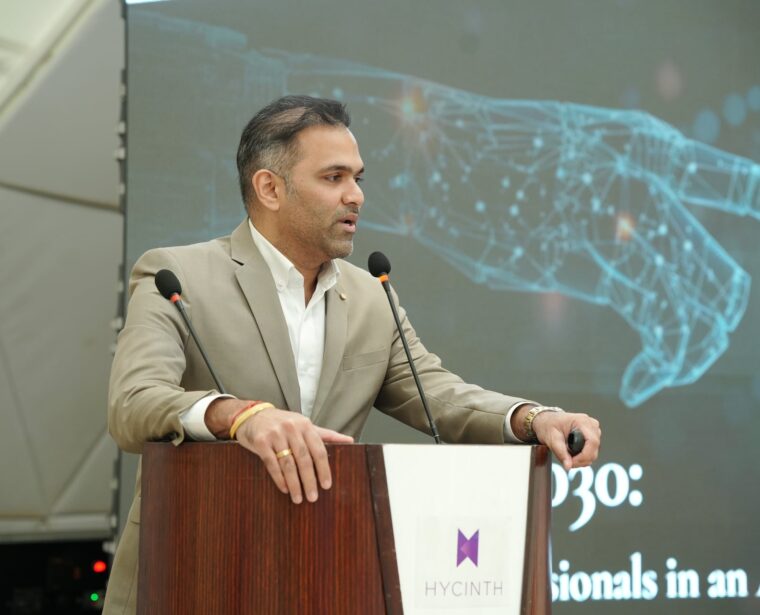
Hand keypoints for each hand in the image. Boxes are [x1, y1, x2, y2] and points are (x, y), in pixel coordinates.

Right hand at [234, 407, 353, 503]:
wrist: (252, 415)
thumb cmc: (283, 423)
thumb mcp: (304, 425)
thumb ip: (325, 434)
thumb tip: (350, 440)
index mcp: (305, 424)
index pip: (318, 449)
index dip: (324, 469)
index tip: (327, 485)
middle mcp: (291, 427)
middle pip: (304, 458)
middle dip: (309, 480)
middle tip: (313, 497)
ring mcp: (275, 434)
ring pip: (288, 463)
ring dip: (294, 483)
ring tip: (298, 498)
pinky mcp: (261, 441)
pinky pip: (272, 463)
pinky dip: (279, 478)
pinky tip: (285, 489)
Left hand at [532, 411, 600, 470]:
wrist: (547, 421)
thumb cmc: (548, 426)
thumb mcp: (551, 439)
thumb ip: (560, 453)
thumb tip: (568, 466)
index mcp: (582, 421)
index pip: (592, 442)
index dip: (584, 456)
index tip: (572, 463)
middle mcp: (591, 424)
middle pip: (594, 449)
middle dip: (581, 460)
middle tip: (567, 461)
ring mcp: (594, 430)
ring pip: (594, 452)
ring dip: (582, 459)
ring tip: (568, 456)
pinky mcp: (593, 435)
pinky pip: (592, 451)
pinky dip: (583, 457)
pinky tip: (573, 454)